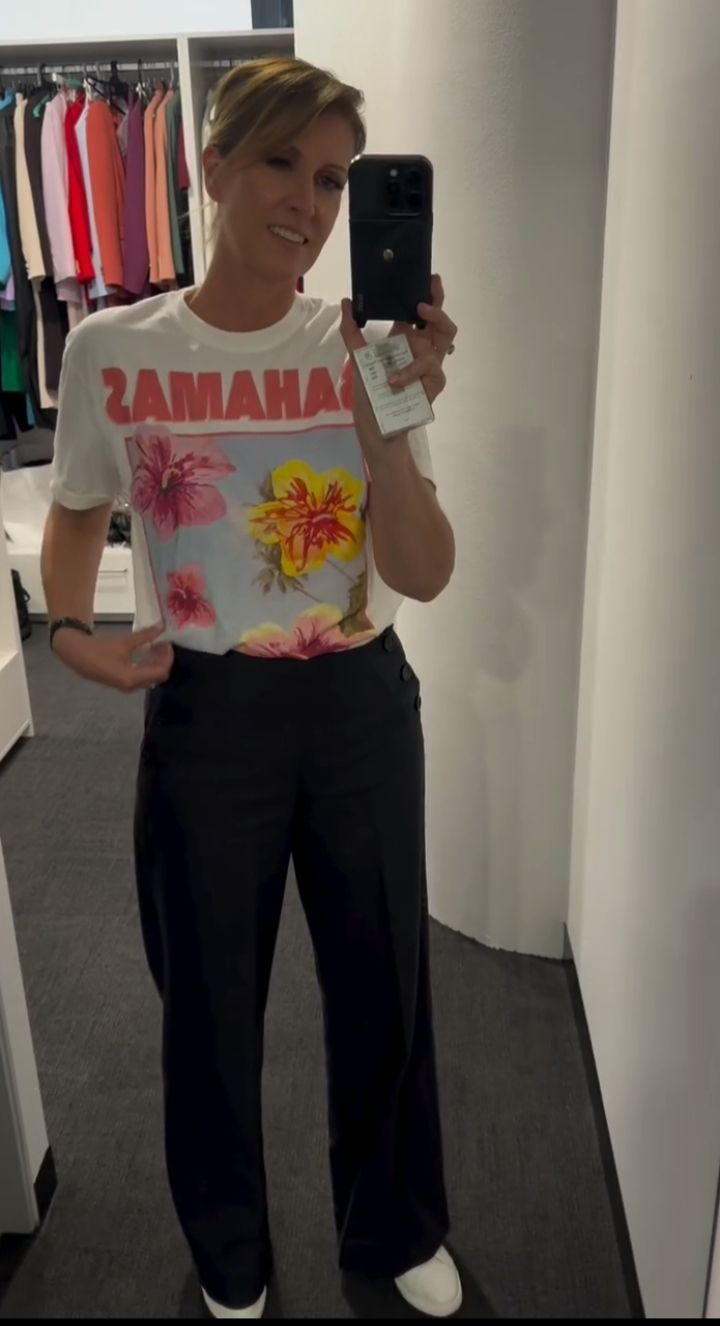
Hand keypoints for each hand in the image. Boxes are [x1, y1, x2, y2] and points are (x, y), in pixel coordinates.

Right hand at [52, 623, 173, 692]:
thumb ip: (145, 635)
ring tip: (155, 645)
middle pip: (157, 676)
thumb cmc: (100, 649)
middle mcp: (131, 686)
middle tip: (163, 643)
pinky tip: (145, 652)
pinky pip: (141, 676)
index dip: (167, 657)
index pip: (161, 672)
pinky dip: (146, 665)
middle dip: (163, 660)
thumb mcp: (124, 641)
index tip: (167, 642)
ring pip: (149, 677)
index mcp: (132, 679)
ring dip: (155, 662)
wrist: (76, 655)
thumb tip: (161, 627)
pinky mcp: (122, 682)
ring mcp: (126, 686)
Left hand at [340, 274, 457, 438]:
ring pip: (446, 339)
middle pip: (441, 321)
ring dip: (436, 324)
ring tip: (416, 324)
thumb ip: (351, 329)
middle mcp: (422, 348)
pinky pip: (429, 369)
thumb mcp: (358, 357)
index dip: (431, 294)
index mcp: (407, 338)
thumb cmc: (371, 391)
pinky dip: (409, 372)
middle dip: (438, 305)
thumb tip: (347, 302)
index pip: (422, 311)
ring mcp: (430, 365)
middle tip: (424, 301)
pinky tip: (393, 381)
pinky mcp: (434, 383)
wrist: (376, 423)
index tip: (430, 277)